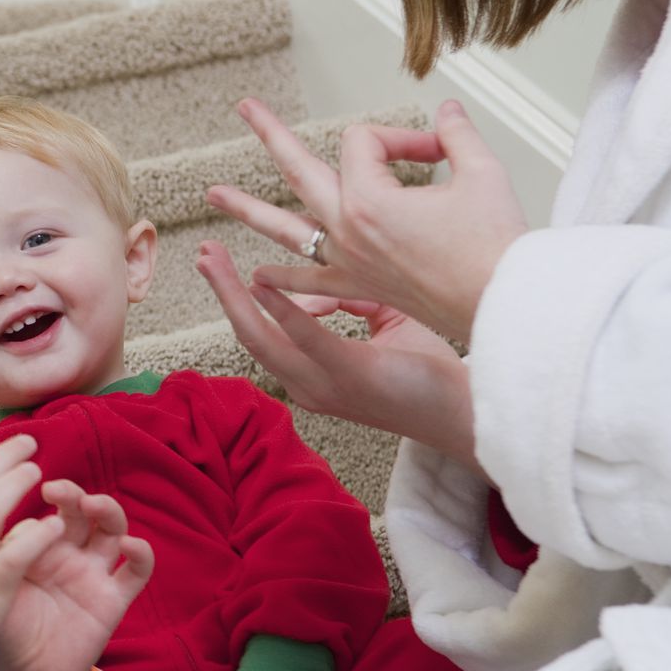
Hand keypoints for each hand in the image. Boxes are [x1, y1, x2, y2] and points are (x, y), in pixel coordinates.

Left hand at [0, 480, 153, 670]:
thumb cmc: (3, 626)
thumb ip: (0, 553)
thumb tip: (0, 517)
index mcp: (39, 544)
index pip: (49, 509)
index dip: (45, 494)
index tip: (32, 482)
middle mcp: (69, 552)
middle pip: (82, 511)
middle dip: (73, 494)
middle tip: (56, 489)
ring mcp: (93, 573)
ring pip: (112, 530)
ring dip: (108, 511)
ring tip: (92, 504)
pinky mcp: (113, 599)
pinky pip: (136, 572)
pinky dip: (142, 554)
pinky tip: (131, 544)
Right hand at [196, 240, 480, 468]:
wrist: (467, 414)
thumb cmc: (429, 374)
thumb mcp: (383, 324)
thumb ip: (351, 299)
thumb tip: (325, 280)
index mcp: (311, 375)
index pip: (263, 333)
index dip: (240, 296)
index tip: (226, 263)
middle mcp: (306, 384)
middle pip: (247, 334)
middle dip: (221, 292)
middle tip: (202, 255)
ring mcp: (324, 384)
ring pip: (260, 336)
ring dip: (233, 295)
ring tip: (214, 262)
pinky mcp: (349, 375)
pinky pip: (305, 338)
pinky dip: (280, 309)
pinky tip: (261, 282)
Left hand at [203, 99, 528, 343]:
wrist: (504, 310)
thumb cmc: (495, 250)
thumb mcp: (484, 175)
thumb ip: (457, 136)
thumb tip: (446, 111)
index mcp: (368, 201)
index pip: (366, 143)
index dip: (402, 137)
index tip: (438, 150)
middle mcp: (347, 231)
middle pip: (299, 171)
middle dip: (272, 135)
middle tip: (246, 109)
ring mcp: (348, 261)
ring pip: (286, 229)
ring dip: (249, 210)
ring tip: (213, 194)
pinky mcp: (361, 287)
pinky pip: (309, 281)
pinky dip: (284, 278)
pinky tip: (260, 275)